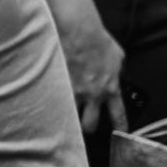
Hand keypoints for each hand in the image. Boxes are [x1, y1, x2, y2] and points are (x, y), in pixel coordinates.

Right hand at [60, 20, 128, 134]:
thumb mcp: (117, 56)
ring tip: (62, 118)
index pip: (118, 116)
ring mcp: (73, 92)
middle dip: (87, 128)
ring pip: (68, 116)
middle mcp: (92, 95)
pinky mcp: (57, 85)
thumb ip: (118, 70)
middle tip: (84, 125)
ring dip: (66, 117)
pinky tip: (45, 106)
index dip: (121, 128)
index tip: (120, 133)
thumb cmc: (97, 39)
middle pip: (90, 125)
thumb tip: (117, 73)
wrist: (79, 32)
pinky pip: (53, 101)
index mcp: (110, 89)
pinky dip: (51, 103)